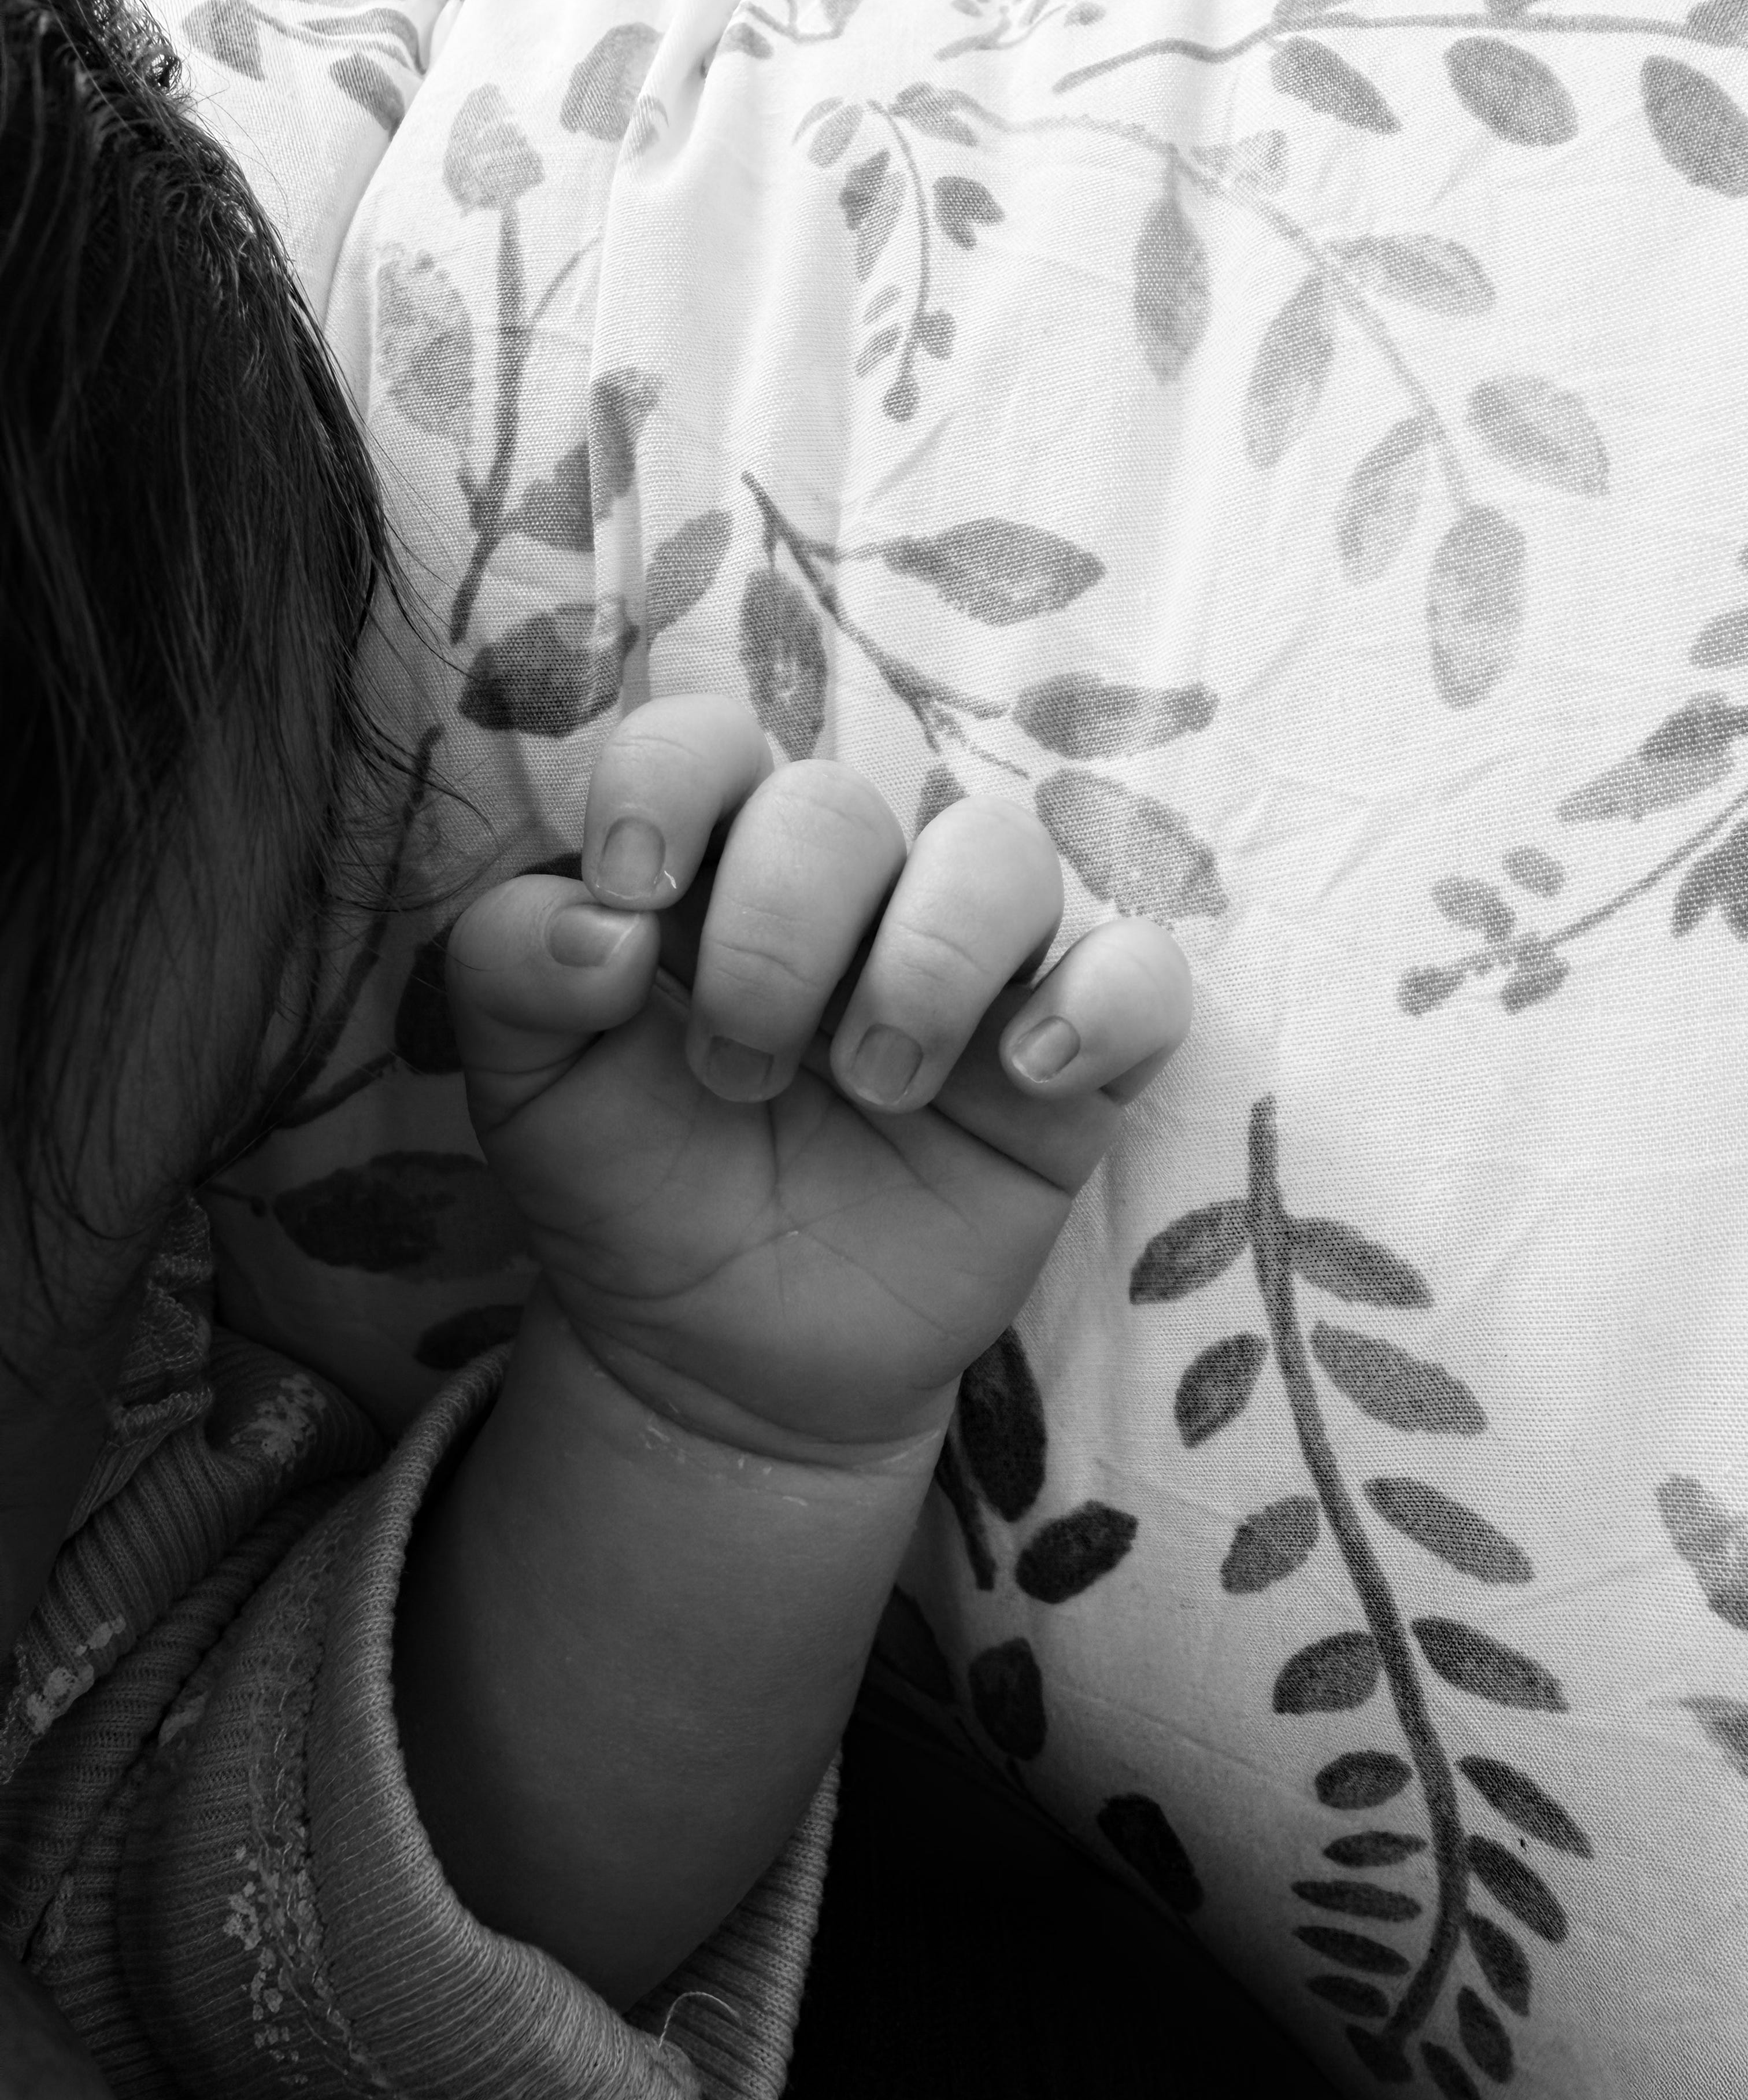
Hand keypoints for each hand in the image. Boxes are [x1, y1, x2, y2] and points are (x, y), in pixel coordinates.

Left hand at [446, 696, 1190, 1459]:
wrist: (725, 1357)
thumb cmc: (633, 1194)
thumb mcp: (525, 1098)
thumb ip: (510, 977)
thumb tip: (595, 924)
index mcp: (712, 870)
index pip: (706, 742)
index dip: (670, 782)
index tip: (634, 893)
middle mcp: (848, 896)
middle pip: (840, 804)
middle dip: (775, 934)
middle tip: (735, 1071)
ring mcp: (970, 973)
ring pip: (1001, 853)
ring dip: (926, 958)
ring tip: (872, 1086)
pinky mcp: (1070, 1065)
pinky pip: (1143, 973)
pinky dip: (1101, 1003)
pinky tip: (1027, 1076)